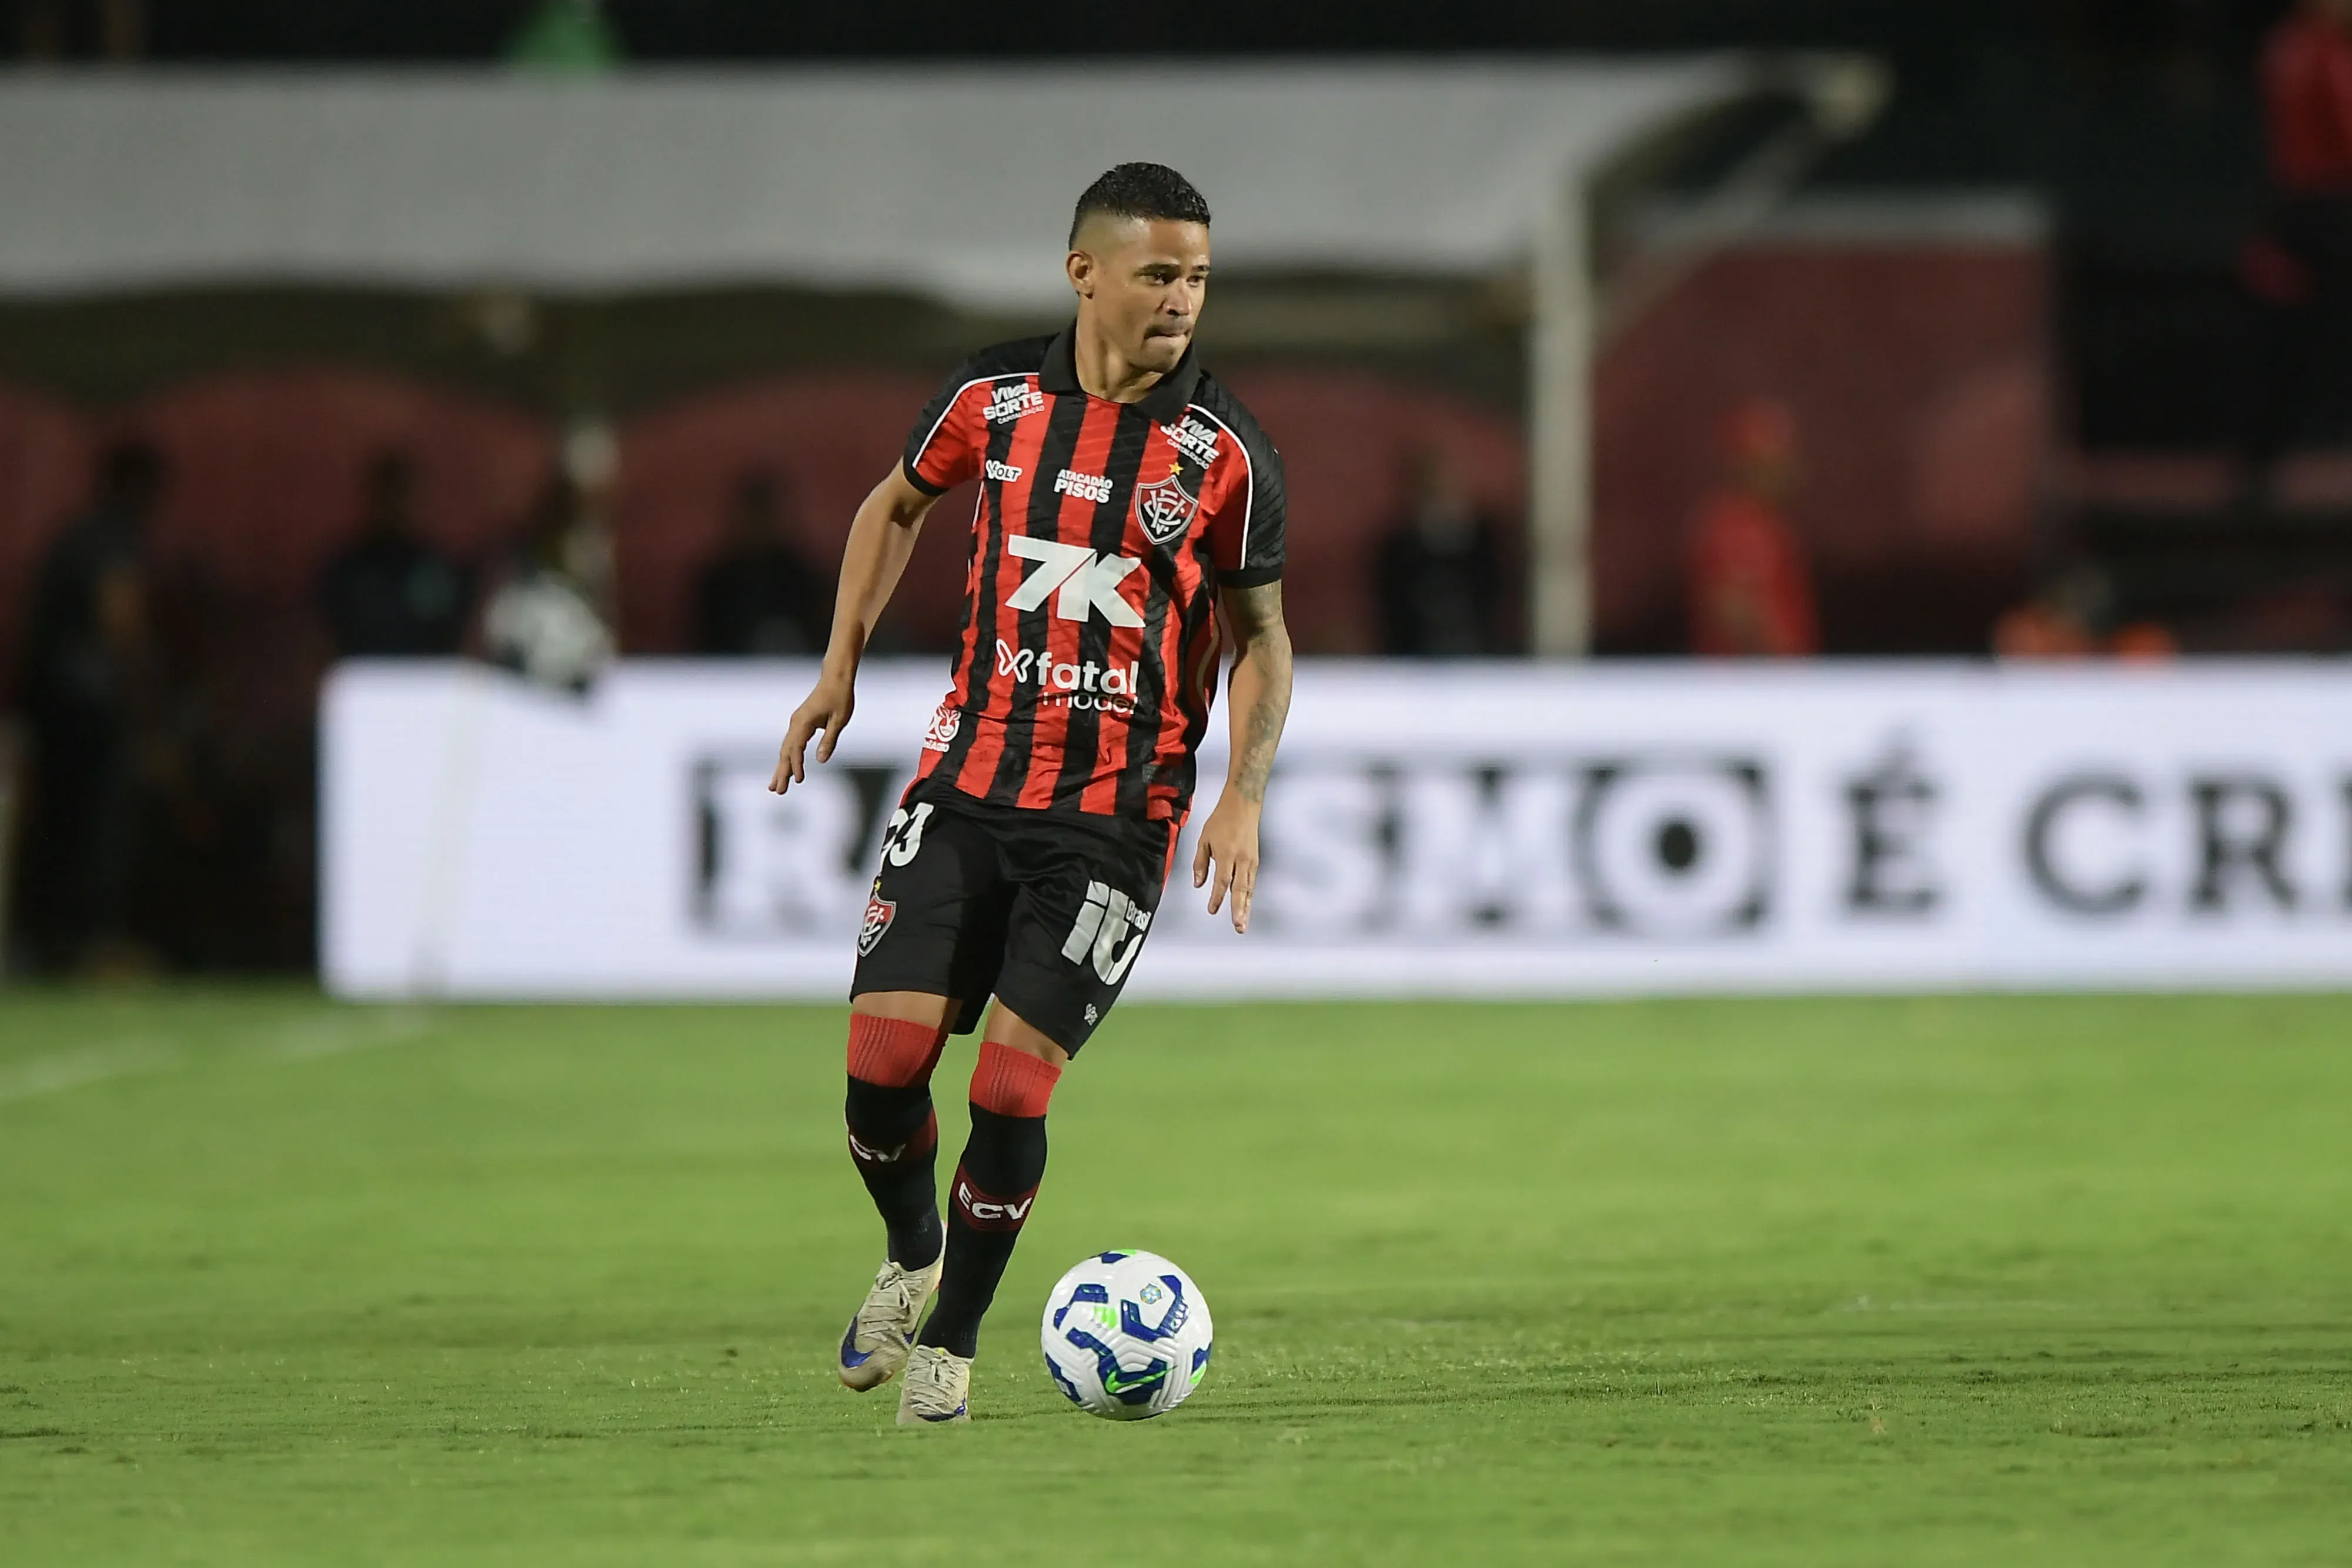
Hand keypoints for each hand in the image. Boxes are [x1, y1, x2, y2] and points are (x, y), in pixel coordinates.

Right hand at [770, 669, 854, 793]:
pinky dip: (788, 758)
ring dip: (781, 768)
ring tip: (776, 786)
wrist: (835, 678)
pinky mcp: (800, 724)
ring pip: (786, 749)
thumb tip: (821, 760)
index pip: (796, 748)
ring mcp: (796, 723)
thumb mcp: (839, 720)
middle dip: (781, 772)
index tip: (798, 780)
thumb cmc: (840, 697)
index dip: (797, 765)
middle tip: (777, 791)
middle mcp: (796, 723)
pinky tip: (786, 770)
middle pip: (786, 752)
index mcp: (804, 722)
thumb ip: (829, 740)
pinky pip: (791, 744)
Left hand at [1191, 793, 1262, 933]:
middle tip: (1238, 926)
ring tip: (1243, 923)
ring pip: (1249, 889)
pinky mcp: (1255, 861)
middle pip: (1240, 890)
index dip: (1217, 898)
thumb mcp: (1204, 840)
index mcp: (1227, 854)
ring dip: (1246, 907)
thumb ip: (1200, 863)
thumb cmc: (1222, 820)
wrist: (1243, 805)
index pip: (1222, 882)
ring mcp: (1251, 861)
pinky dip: (1249, 896)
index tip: (1212, 910)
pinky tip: (1246, 906)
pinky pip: (1252, 882)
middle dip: (1239, 910)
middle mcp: (1242, 860)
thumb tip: (1198, 884)